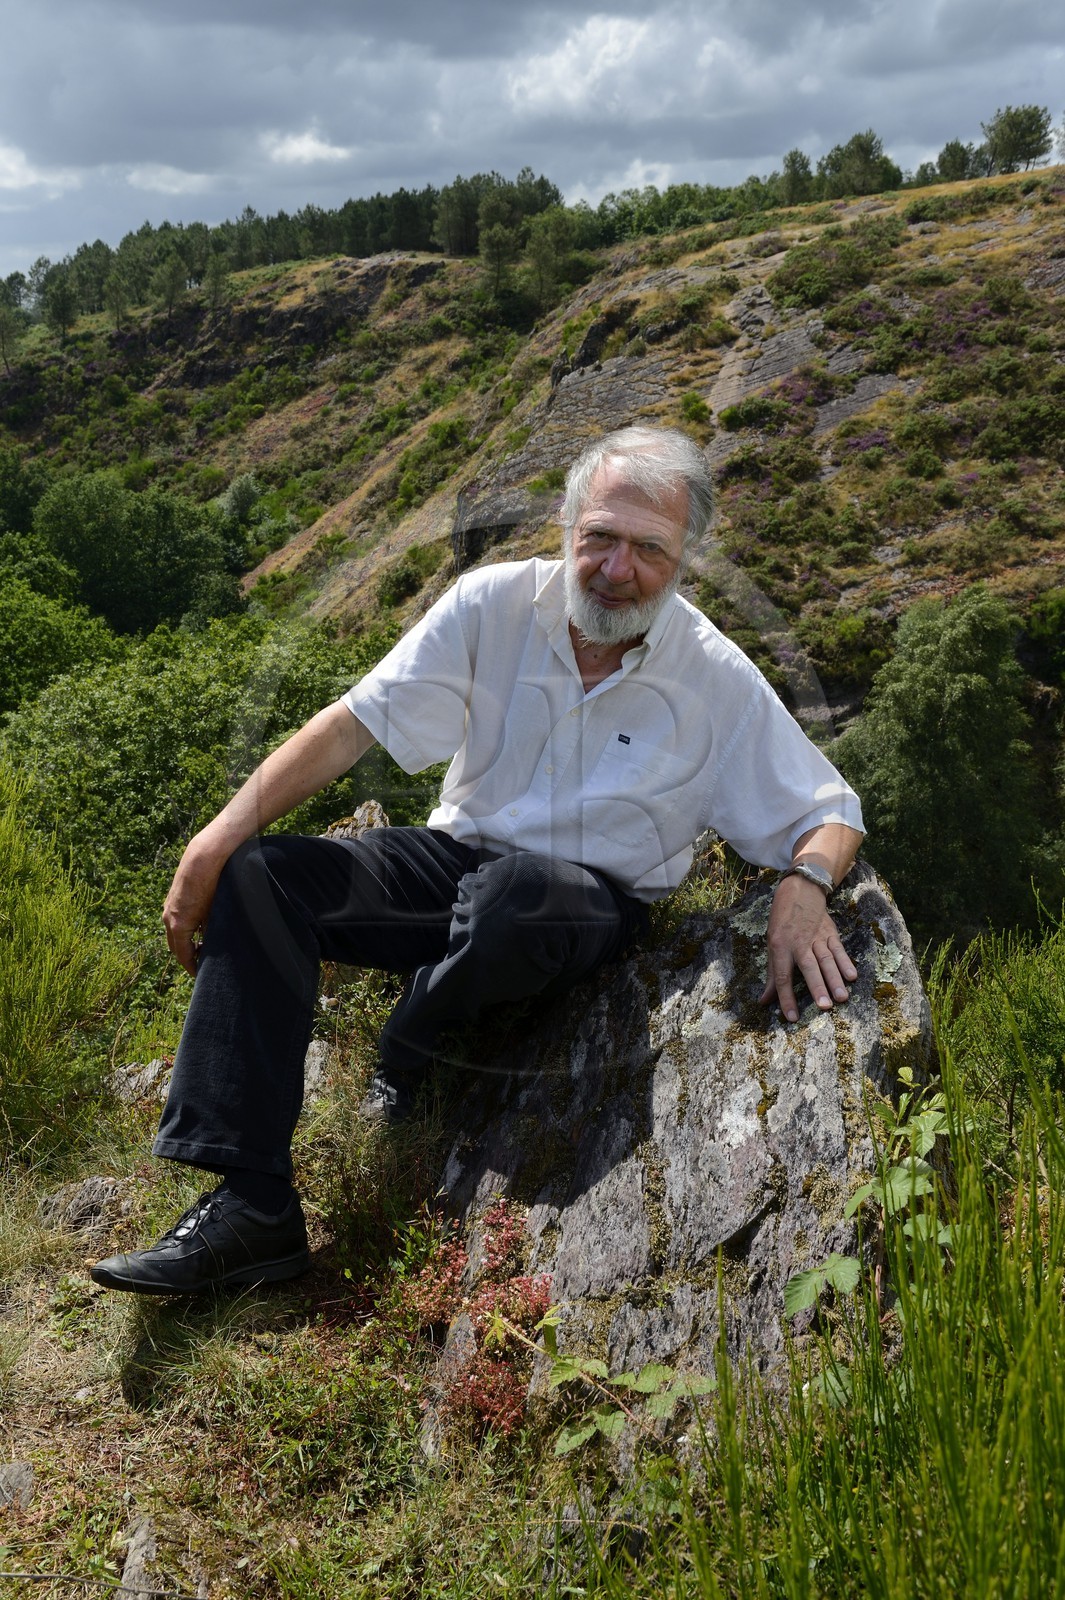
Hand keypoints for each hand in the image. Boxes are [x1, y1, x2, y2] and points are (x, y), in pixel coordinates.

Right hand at [162, 838, 227, 976]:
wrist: (203, 858)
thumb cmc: (212, 886)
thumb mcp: (215, 914)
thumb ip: (211, 934)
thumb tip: (212, 947)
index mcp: (178, 927)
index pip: (183, 956)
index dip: (192, 967)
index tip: (200, 975)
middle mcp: (168, 918)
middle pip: (175, 947)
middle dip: (187, 956)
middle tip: (202, 964)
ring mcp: (168, 907)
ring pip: (174, 933)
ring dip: (185, 942)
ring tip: (203, 946)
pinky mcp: (172, 899)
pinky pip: (175, 920)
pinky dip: (184, 929)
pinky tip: (200, 927)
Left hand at [759, 873, 856, 1023]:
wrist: (800, 892)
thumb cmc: (782, 923)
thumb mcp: (772, 945)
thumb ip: (772, 974)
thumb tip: (764, 1001)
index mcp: (780, 947)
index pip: (782, 976)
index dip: (786, 997)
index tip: (792, 1017)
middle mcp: (798, 943)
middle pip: (809, 968)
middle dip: (817, 987)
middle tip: (825, 1006)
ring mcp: (816, 937)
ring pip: (826, 960)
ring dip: (834, 979)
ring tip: (842, 998)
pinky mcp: (830, 933)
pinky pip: (838, 949)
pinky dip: (845, 962)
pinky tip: (852, 977)